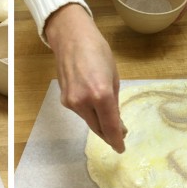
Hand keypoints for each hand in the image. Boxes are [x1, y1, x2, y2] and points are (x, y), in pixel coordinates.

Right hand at [46, 4, 126, 152]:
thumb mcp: (113, 77)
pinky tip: (94, 106)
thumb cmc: (98, 52)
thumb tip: (116, 121)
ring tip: (109, 119)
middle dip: (109, 134)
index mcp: (101, 95)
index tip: (121, 148)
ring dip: (99, 123)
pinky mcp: (64, 100)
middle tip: (119, 135)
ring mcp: (71, 102)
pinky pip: (81, 112)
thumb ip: (114, 102)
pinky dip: (90, 113)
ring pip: (89, 121)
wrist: (71, 39)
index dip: (117, 140)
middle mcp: (84, 102)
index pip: (110, 126)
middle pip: (98, 128)